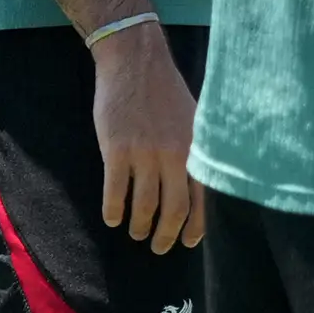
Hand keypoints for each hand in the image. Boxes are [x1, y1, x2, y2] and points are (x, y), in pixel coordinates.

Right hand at [89, 23, 202, 252]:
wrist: (135, 64)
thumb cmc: (166, 92)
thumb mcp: (194, 121)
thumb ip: (194, 151)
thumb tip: (197, 183)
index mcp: (196, 151)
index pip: (202, 199)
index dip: (194, 226)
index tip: (188, 242)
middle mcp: (174, 156)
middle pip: (173, 209)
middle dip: (167, 235)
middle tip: (159, 248)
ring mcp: (144, 154)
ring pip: (144, 204)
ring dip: (139, 225)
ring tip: (136, 234)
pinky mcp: (116, 150)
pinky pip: (115, 190)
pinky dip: (113, 210)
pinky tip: (111, 219)